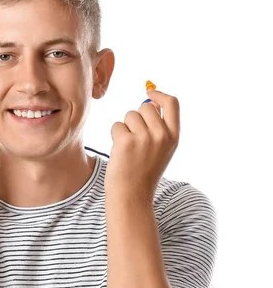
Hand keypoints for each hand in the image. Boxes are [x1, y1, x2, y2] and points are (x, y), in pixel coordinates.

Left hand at [104, 88, 179, 203]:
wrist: (132, 195)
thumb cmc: (143, 171)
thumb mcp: (160, 149)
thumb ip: (159, 126)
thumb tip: (149, 100)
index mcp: (173, 137)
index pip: (172, 104)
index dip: (159, 94)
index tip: (149, 92)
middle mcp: (162, 135)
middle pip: (145, 107)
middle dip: (136, 117)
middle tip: (135, 138)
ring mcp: (144, 138)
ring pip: (129, 115)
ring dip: (125, 128)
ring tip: (128, 148)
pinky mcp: (126, 141)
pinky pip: (117, 126)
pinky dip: (115, 136)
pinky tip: (120, 152)